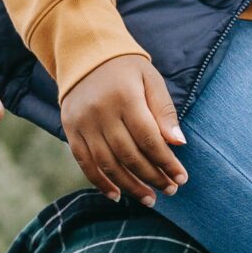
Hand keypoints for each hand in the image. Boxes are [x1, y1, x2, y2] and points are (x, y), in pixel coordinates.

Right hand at [59, 54, 187, 203]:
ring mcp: (83, 123)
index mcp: (125, 97)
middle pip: (129, 155)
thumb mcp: (151, 80)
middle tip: (170, 190)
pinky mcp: (70, 129)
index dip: (166, 162)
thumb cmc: (126, 69)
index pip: (148, 138)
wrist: (85, 54)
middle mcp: (101, 112)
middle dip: (152, 177)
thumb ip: (164, 111)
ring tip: (149, 198)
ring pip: (107, 164)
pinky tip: (117, 195)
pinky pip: (85, 163)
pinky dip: (100, 182)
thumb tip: (178, 143)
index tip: (181, 178)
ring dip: (130, 186)